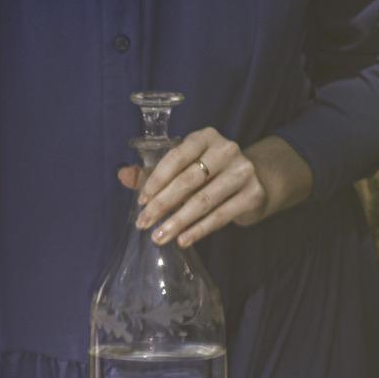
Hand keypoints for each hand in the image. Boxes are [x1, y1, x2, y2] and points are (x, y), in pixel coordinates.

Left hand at [119, 130, 313, 248]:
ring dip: (178, 221)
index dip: (156, 180)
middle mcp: (226, 150)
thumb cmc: (209, 173)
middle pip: (188, 181)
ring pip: (204, 200)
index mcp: (205, 137)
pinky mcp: (253, 194)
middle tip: (144, 224)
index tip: (141, 201)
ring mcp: (243, 172)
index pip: (176, 158)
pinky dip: (199, 229)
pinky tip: (183, 240)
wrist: (256, 180)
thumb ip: (152, 172)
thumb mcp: (183, 167)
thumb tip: (122, 175)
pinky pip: (221, 215)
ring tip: (159, 237)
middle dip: (162, 204)